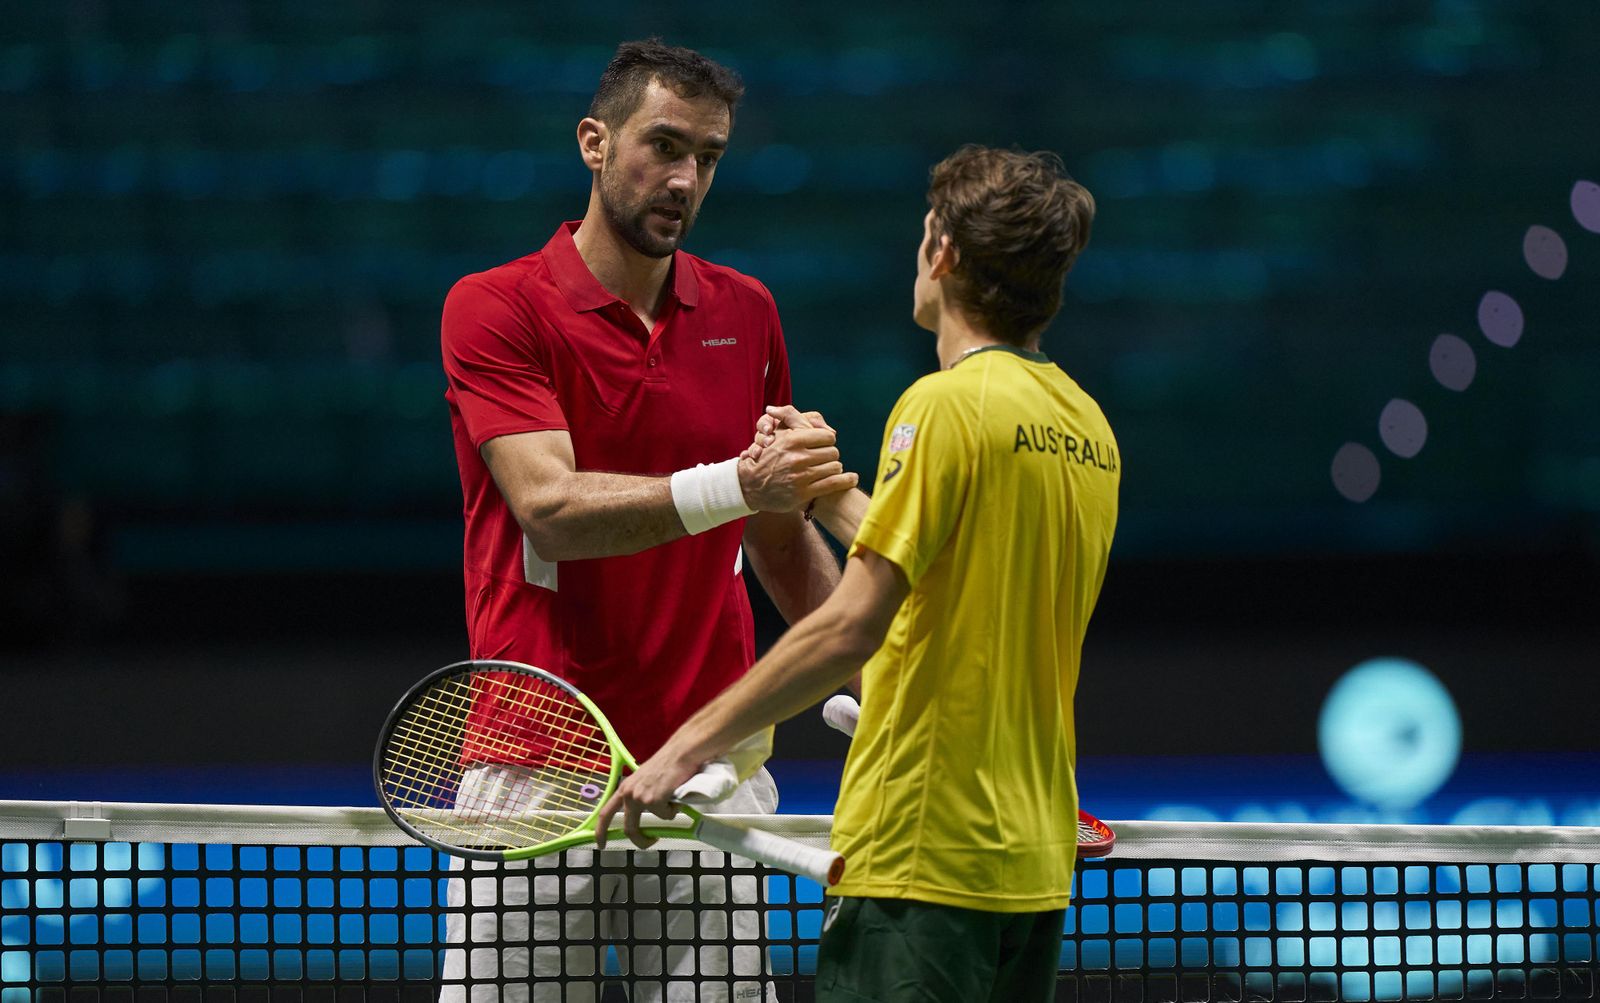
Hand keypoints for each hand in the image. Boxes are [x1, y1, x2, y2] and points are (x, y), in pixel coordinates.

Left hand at [594, 750, 699, 849]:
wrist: (680, 753)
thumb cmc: (667, 764)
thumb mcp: (644, 781)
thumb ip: (639, 797)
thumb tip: (643, 818)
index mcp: (624, 788)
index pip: (606, 813)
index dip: (600, 832)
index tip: (600, 844)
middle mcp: (628, 794)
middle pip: (629, 829)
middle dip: (641, 841)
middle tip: (650, 841)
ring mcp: (640, 798)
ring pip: (655, 821)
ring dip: (666, 814)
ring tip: (672, 798)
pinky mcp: (654, 801)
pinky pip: (666, 815)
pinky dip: (674, 809)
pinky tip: (676, 794)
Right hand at [737, 413, 855, 511]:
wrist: (750, 486)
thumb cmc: (767, 457)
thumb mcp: (777, 433)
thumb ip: (792, 417)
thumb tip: (810, 415)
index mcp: (793, 440)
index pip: (827, 436)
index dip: (827, 440)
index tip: (824, 444)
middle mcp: (797, 457)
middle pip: (833, 452)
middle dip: (831, 455)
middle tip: (826, 458)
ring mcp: (801, 476)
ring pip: (835, 467)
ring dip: (835, 468)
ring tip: (831, 469)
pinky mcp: (804, 493)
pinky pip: (834, 483)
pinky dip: (846, 480)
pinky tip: (851, 478)